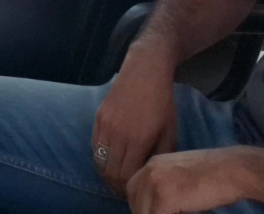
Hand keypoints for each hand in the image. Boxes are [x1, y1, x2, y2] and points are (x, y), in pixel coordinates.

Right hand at [90, 48, 177, 194]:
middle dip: (117, 186)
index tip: (136, 191)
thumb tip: (150, 176)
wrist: (145, 71)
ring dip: (107, 174)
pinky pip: (94, 145)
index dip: (129, 188)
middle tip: (125, 190)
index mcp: (138, 140)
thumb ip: (160, 157)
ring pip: (99, 161)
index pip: (126, 176)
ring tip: (116, 178)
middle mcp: (118, 133)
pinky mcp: (98, 116)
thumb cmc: (162, 103)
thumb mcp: (169, 133)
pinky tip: (110, 160)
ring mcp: (105, 124)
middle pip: (110, 172)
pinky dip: (100, 158)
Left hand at [127, 148, 258, 213]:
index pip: (133, 189)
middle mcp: (150, 170)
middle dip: (146, 213)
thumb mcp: (181, 176)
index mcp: (153, 164)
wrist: (231, 169)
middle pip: (135, 202)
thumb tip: (157, 207)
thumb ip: (166, 187)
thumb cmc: (213, 176)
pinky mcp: (166, 197)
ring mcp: (156, 182)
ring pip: (144, 212)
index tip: (155, 213)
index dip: (142, 207)